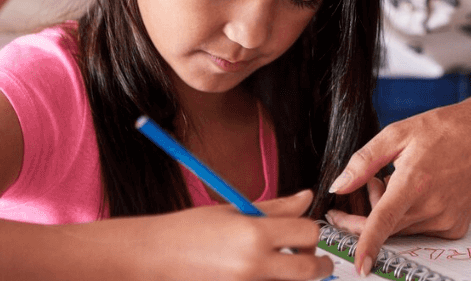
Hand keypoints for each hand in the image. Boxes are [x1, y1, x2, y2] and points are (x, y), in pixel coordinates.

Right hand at [146, 190, 332, 280]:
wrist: (151, 257)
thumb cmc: (188, 232)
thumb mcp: (233, 211)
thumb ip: (275, 208)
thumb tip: (306, 198)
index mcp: (255, 234)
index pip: (308, 232)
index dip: (310, 231)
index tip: (305, 233)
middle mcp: (253, 264)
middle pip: (309, 270)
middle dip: (318, 264)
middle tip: (317, 262)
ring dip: (291, 278)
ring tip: (281, 267)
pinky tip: (260, 275)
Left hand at [324, 99, 470, 276]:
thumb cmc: (443, 130)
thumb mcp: (397, 134)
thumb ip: (363, 161)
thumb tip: (339, 186)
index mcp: (414, 181)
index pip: (385, 220)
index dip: (368, 244)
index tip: (360, 264)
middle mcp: (432, 206)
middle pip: (387, 228)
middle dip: (367, 212)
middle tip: (372, 182)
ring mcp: (446, 220)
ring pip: (402, 230)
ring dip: (391, 213)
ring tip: (400, 180)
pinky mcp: (455, 228)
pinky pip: (421, 231)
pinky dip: (412, 216)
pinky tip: (419, 193)